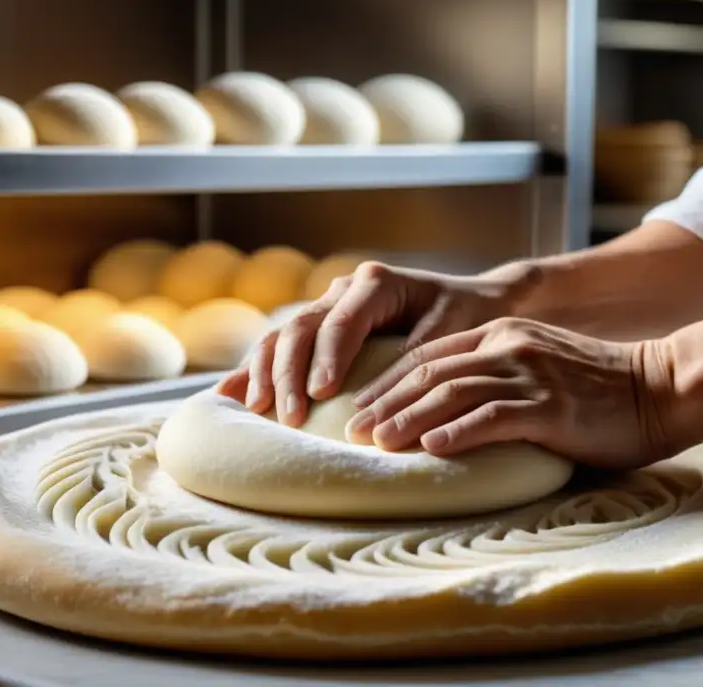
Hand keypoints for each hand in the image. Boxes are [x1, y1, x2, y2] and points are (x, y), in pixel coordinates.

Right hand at [217, 260, 542, 426]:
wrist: (472, 302)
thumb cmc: (465, 319)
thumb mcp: (451, 334)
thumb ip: (416, 357)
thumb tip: (386, 396)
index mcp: (376, 283)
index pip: (341, 321)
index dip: (327, 358)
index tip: (321, 395)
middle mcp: (344, 289)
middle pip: (302, 328)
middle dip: (290, 373)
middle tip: (291, 418)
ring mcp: (326, 306)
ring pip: (282, 335)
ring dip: (266, 373)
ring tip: (259, 411)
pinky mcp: (318, 328)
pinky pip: (278, 345)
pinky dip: (255, 369)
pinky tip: (230, 393)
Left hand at [343, 317, 676, 469]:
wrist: (660, 388)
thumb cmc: (597, 388)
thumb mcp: (538, 367)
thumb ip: (496, 378)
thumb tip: (447, 412)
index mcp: (501, 335)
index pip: (428, 356)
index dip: (388, 381)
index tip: (359, 407)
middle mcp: (508, 347)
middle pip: (429, 373)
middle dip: (386, 401)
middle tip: (352, 429)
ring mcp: (529, 374)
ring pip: (452, 393)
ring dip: (408, 419)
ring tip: (376, 442)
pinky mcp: (550, 406)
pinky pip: (493, 418)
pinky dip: (458, 433)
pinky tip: (431, 449)